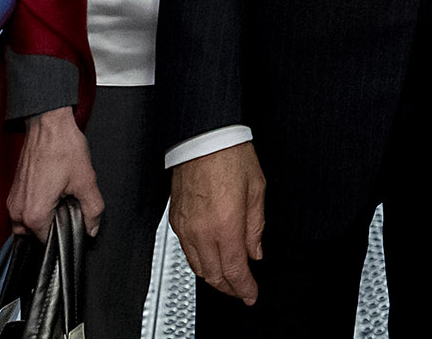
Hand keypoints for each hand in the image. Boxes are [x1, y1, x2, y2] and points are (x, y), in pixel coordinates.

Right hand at [7, 107, 101, 238]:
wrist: (47, 124)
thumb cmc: (63, 149)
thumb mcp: (86, 181)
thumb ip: (92, 210)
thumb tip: (92, 229)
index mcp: (34, 215)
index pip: (48, 243)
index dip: (66, 235)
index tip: (75, 224)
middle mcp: (17, 213)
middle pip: (37, 236)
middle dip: (54, 227)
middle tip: (69, 208)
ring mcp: (13, 202)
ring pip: (29, 225)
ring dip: (45, 218)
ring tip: (62, 200)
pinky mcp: (13, 192)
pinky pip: (24, 211)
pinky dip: (38, 208)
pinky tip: (53, 193)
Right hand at [171, 142, 265, 304]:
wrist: (204, 137)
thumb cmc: (231, 156)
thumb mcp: (257, 190)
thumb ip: (256, 227)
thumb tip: (255, 251)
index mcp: (225, 224)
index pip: (234, 270)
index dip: (244, 287)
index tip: (251, 294)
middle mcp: (201, 230)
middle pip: (213, 275)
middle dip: (229, 287)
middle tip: (242, 290)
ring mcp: (185, 227)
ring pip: (197, 267)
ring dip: (213, 278)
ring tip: (228, 279)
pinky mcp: (175, 220)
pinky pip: (186, 252)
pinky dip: (199, 262)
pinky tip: (210, 260)